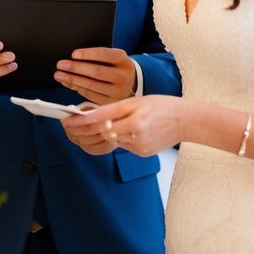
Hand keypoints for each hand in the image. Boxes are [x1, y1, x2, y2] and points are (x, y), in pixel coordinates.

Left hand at [53, 46, 137, 104]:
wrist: (131, 84)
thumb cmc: (116, 67)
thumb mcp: (114, 58)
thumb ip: (99, 57)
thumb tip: (74, 57)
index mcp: (122, 60)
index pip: (104, 54)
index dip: (88, 54)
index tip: (73, 54)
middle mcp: (122, 76)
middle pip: (96, 71)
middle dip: (76, 68)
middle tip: (61, 65)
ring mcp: (117, 91)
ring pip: (91, 85)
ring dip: (72, 80)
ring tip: (59, 75)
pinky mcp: (111, 103)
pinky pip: (90, 95)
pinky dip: (77, 88)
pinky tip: (68, 83)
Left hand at [63, 95, 182, 157]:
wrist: (185, 120)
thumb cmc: (162, 106)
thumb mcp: (137, 100)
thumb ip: (115, 109)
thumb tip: (94, 117)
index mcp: (133, 114)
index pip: (99, 119)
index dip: (80, 121)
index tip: (67, 121)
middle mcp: (135, 131)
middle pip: (102, 132)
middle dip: (87, 129)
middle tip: (71, 126)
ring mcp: (139, 144)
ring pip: (112, 139)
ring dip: (106, 133)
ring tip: (105, 124)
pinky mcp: (142, 153)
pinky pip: (123, 145)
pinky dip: (121, 138)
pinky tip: (128, 131)